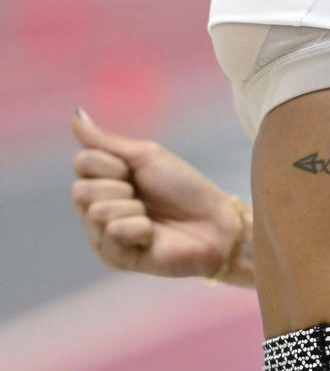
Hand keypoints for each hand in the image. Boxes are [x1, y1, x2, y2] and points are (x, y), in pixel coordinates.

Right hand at [69, 107, 240, 278]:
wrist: (215, 222)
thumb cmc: (185, 189)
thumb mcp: (146, 156)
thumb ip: (106, 141)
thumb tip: (74, 112)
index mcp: (103, 182)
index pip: (81, 162)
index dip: (113, 163)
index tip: (137, 172)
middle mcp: (96, 209)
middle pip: (80, 190)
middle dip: (120, 187)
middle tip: (144, 196)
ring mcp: (103, 236)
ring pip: (96, 212)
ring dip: (133, 208)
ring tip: (151, 217)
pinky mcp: (115, 258)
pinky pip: (113, 233)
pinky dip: (140, 228)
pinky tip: (153, 235)